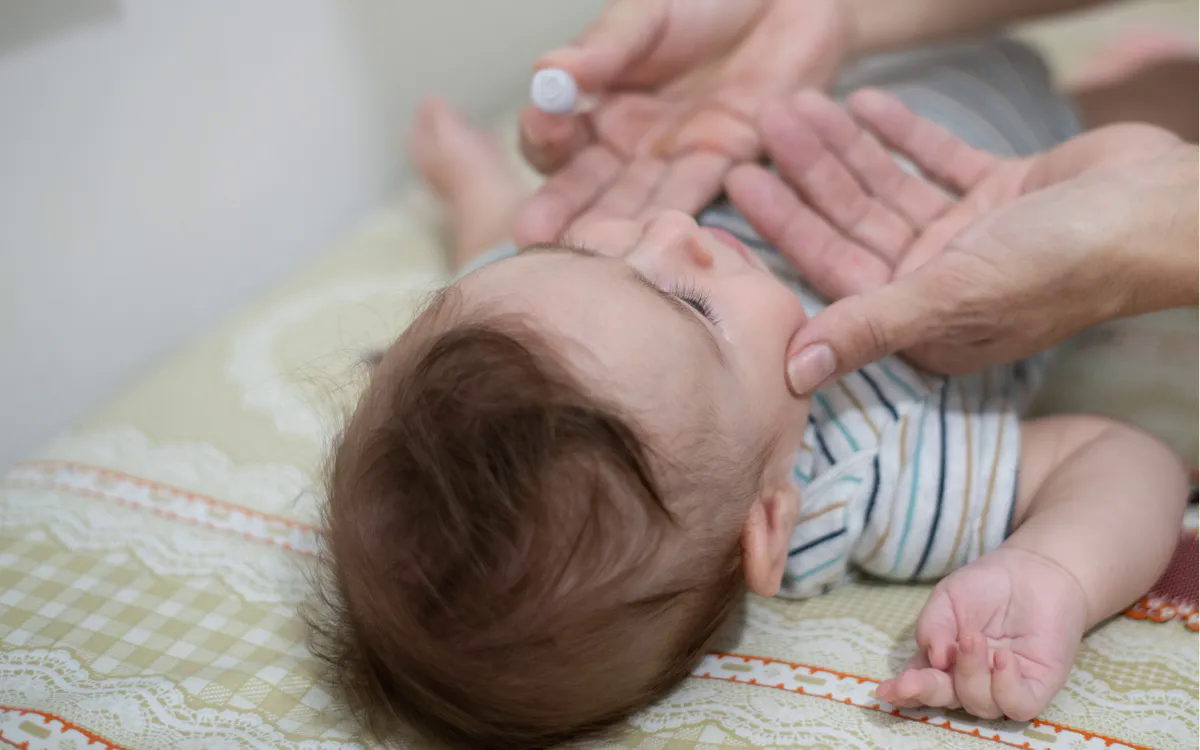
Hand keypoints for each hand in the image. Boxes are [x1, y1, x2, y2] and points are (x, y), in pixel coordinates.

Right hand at [512, 0, 851, 245]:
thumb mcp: (648, 13)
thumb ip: (606, 45)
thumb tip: (548, 71)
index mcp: (600, 105)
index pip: (557, 137)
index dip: (544, 136)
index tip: (544, 124)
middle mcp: (631, 144)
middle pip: (587, 187)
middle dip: (560, 213)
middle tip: (531, 236)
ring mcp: (676, 159)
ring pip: (636, 201)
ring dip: (611, 229)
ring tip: (587, 256)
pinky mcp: (727, 164)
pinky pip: (696, 195)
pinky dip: (673, 218)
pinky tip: (653, 241)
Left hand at [724, 89, 1187, 393]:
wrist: (1164, 210)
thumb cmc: (1065, 261)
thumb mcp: (953, 294)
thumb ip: (868, 328)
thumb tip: (790, 376)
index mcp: (923, 324)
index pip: (833, 268)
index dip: (784, 223)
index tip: (738, 180)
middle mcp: (940, 285)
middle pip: (854, 222)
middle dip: (809, 173)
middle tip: (762, 123)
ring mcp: (972, 240)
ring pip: (888, 188)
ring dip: (846, 148)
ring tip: (800, 105)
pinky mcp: (1002, 195)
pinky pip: (937, 161)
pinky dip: (904, 135)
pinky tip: (866, 103)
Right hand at [877, 547, 1087, 720]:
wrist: (1033, 570)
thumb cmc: (986, 586)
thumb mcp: (947, 598)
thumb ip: (933, 626)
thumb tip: (935, 659)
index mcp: (944, 663)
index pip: (922, 684)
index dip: (904, 691)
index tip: (885, 690)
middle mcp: (971, 679)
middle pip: (946, 700)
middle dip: (926, 691)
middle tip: (915, 680)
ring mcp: (1003, 685)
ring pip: (979, 705)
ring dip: (970, 673)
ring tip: (974, 637)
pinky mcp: (1037, 685)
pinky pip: (1018, 704)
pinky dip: (1005, 685)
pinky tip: (1001, 657)